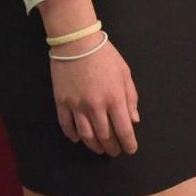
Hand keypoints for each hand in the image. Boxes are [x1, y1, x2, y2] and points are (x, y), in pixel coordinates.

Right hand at [50, 36, 138, 156]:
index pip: (124, 129)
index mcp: (115, 98)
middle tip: (115, 152)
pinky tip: (79, 139)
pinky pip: (66, 126)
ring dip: (94, 146)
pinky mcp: (61, 103)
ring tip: (100, 149)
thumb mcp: (125, 74)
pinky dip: (73, 136)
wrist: (77, 44)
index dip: (128, 143)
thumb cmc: (105, 56)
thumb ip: (131, 98)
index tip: (130, 149)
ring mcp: (77, 106)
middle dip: (112, 147)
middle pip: (105, 136)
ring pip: (86, 135)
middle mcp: (96, 106)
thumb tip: (134, 120)